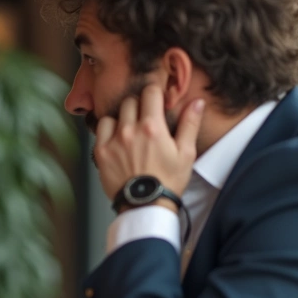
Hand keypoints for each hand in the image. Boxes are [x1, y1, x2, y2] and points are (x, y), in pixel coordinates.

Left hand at [94, 84, 203, 207]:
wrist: (146, 205)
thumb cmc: (168, 181)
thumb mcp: (186, 153)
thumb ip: (189, 124)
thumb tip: (196, 102)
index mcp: (153, 127)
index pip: (150, 92)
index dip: (155, 94)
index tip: (158, 102)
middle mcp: (130, 130)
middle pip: (131, 101)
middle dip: (139, 106)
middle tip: (145, 118)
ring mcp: (113, 140)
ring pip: (114, 113)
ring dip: (122, 118)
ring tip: (129, 130)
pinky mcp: (101, 152)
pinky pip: (100, 129)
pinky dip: (107, 130)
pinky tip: (116, 139)